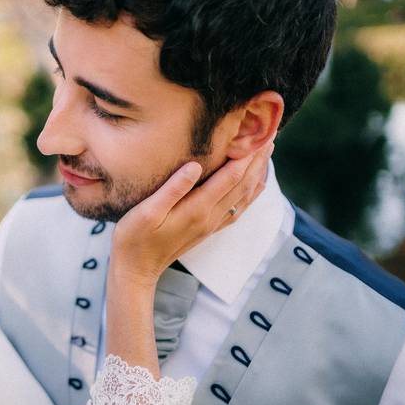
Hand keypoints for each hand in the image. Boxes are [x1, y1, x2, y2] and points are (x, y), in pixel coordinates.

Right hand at [110, 143, 273, 288]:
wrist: (135, 270)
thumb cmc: (134, 239)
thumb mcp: (147, 211)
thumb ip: (173, 188)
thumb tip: (195, 166)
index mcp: (197, 209)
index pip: (230, 177)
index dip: (245, 156)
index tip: (257, 135)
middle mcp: (209, 217)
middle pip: (242, 185)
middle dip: (257, 161)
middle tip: (269, 137)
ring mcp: (210, 226)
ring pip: (243, 197)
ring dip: (257, 175)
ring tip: (266, 155)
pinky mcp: (207, 230)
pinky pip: (237, 210)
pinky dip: (250, 195)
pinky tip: (254, 186)